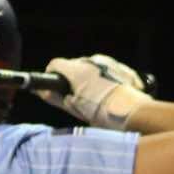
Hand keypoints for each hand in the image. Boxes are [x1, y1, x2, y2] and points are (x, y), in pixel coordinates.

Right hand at [36, 54, 150, 129]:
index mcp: (76, 69)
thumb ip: (55, 97)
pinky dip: (106, 80)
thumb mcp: (73, 107)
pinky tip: (110, 95)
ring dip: (91, 79)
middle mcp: (91, 60)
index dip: (53, 76)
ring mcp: (108, 62)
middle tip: (78, 98)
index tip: (55, 87)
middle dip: (74, 79)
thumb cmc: (101, 111)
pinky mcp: (121, 67)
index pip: (55, 64)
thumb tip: (41, 91)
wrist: (131, 112)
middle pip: (75, 65)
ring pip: (92, 67)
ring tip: (97, 99)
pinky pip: (108, 70)